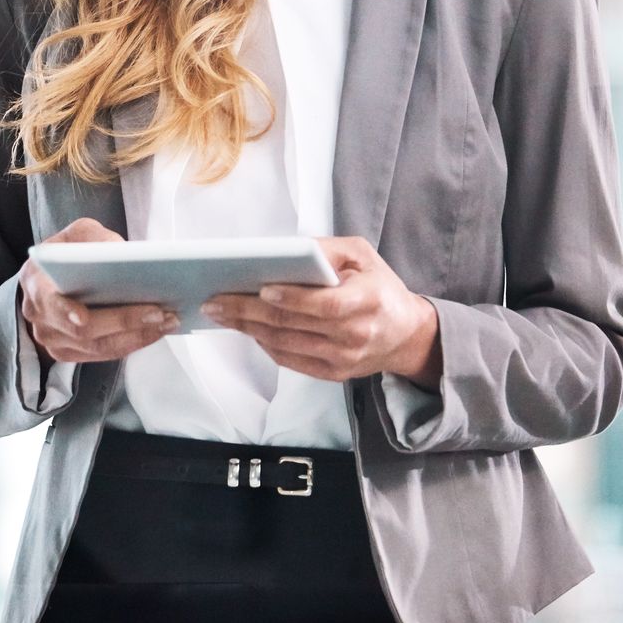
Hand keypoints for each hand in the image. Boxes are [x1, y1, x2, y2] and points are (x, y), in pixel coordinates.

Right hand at [18, 217, 179, 362]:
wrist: (55, 277)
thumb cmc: (70, 252)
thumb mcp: (79, 233)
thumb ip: (94, 239)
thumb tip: (122, 255)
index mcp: (35, 281)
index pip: (49, 302)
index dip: (66, 312)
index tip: (84, 317)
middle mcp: (38, 316)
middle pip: (82, 332)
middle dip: (123, 322)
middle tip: (159, 312)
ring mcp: (52, 340)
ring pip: (98, 348)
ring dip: (137, 336)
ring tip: (168, 321)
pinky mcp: (70, 353)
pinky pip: (104, 355)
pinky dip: (133, 343)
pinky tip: (155, 330)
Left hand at [201, 236, 441, 384]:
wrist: (405, 335)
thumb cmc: (379, 287)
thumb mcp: (363, 255)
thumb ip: (327, 248)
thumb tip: (286, 250)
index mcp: (367, 301)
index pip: (324, 305)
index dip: (291, 298)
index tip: (260, 289)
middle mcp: (355, 335)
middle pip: (293, 325)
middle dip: (248, 312)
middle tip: (216, 301)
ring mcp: (343, 359)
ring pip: (285, 345)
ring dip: (248, 329)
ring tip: (221, 313)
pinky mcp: (333, 374)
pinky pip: (290, 360)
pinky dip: (264, 344)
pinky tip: (246, 328)